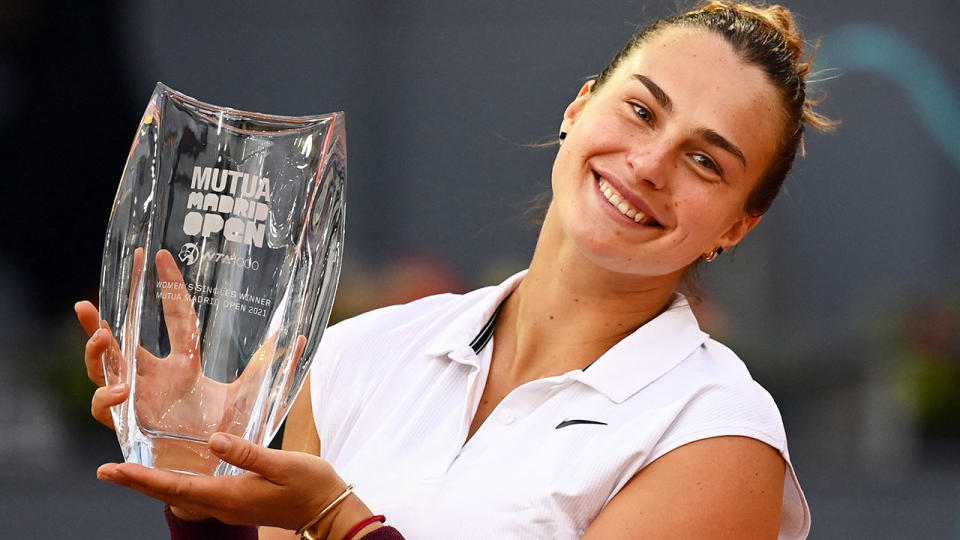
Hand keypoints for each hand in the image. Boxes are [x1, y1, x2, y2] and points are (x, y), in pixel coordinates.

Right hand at [77, 249, 303, 436]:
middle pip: (120, 343)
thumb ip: (268, 367)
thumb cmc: (228, 433)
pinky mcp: (130, 426)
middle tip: (89, 302)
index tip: (160, 257)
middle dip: (99, 323)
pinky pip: (107, 410)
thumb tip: (300, 336)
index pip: (175, 318)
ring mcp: (139, 400)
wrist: (217, 473)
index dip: (169, 289)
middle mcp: (155, 378)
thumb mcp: (251, 395)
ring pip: (104, 372)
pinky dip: (108, 399)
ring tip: (103, 339)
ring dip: (97, 356)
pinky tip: (121, 392)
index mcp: (184, 364)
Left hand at [96, 433, 373, 536]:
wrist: (329, 509)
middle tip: (104, 471)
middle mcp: (222, 505)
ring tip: (126, 472)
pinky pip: (194, 494)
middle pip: (169, 495)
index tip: (113, 470)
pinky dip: (173, 484)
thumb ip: (248, 454)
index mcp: (230, 496)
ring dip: (150, 484)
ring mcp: (228, 505)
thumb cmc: (310, 485)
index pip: (176, 487)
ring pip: (179, 496)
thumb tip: (213, 440)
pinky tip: (168, 476)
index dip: (142, 478)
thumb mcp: (284, 464)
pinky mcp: (236, 501)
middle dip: (136, 482)